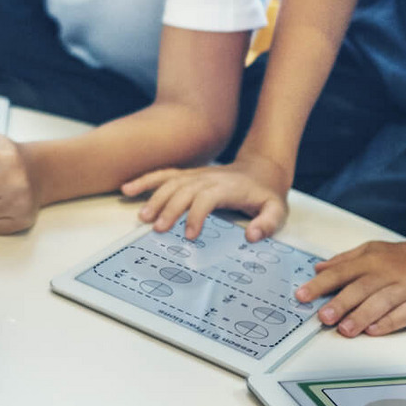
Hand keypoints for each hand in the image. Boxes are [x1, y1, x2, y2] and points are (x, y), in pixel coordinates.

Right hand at [123, 152, 291, 240]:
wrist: (261, 169)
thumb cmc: (266, 194)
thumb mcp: (277, 210)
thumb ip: (268, 223)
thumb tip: (251, 236)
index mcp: (227, 187)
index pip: (206, 198)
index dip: (197, 215)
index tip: (190, 236)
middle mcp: (207, 178)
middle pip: (183, 190)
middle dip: (169, 209)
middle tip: (158, 229)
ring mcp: (195, 175)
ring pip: (170, 183)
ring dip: (154, 198)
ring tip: (142, 217)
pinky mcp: (187, 175)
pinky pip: (163, 175)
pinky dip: (144, 180)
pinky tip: (127, 189)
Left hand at [305, 233, 405, 336]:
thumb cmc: (405, 258)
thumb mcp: (372, 251)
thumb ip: (345, 260)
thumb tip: (318, 268)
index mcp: (369, 261)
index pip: (340, 273)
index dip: (320, 285)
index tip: (301, 296)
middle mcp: (385, 274)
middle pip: (359, 289)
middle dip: (340, 303)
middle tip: (323, 317)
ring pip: (381, 302)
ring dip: (362, 316)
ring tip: (345, 329)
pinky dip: (390, 321)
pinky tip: (376, 331)